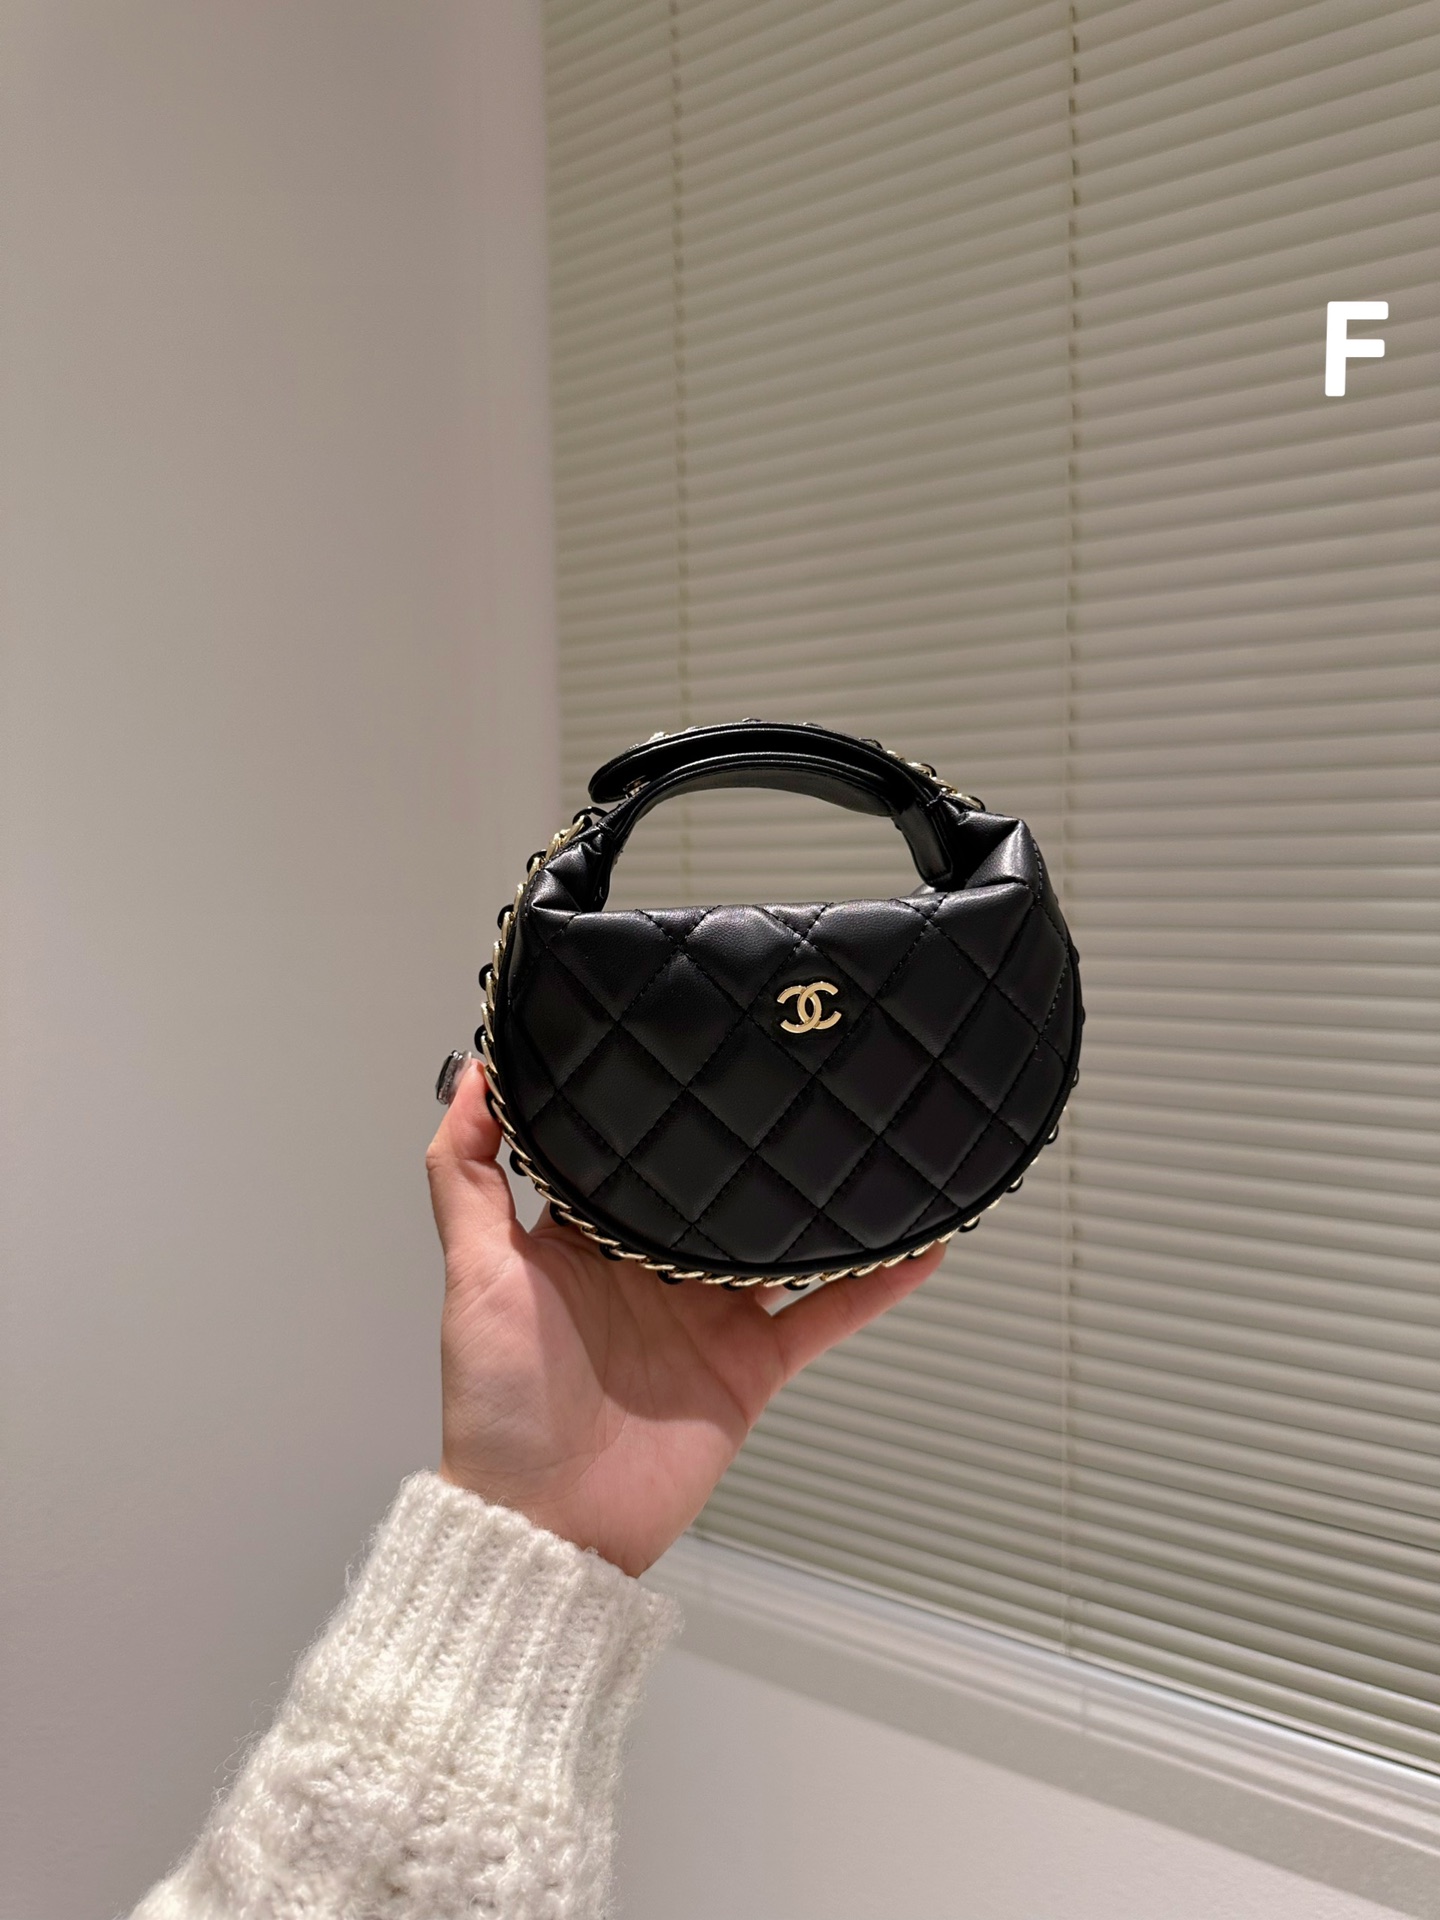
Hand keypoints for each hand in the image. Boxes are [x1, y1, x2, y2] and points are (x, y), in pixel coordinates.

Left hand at [425, 1060, 944, 1576]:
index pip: (625, 1154)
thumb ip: (465, 1175)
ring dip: (821, 1203)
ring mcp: (706, 1317)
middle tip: (796, 1070)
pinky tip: (915, 1247)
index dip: (652, 1103)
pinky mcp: (750, 1367)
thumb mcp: (472, 1274)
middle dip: (748, 1141)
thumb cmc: (498, 1405)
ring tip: (869, 1140)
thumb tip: (476, 1077)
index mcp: (583, 1241)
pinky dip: (871, 1285)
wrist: (547, 1526)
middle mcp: (648, 1271)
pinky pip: (822, 1316)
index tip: (687, 1040)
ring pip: (778, 1244)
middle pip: (710, 1192)